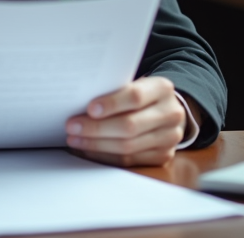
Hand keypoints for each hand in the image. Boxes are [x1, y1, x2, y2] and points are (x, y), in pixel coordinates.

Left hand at [64, 76, 186, 166]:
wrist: (167, 110)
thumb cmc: (141, 95)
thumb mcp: (135, 84)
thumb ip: (114, 90)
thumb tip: (79, 102)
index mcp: (162, 88)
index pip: (135, 96)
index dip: (111, 104)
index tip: (89, 109)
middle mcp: (171, 113)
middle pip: (130, 125)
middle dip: (96, 128)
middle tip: (72, 126)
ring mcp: (169, 138)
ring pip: (128, 146)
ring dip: (96, 144)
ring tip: (75, 139)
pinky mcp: (163, 156)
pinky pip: (129, 160)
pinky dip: (105, 156)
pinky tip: (88, 150)